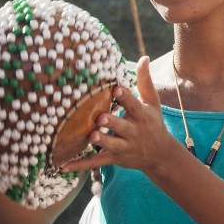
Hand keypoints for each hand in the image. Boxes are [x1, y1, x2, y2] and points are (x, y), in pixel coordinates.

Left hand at [62, 57, 174, 174]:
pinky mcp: (115, 159)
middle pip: (122, 127)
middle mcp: (133, 132)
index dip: (126, 97)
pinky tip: (64, 166)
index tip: (116, 89)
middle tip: (101, 117)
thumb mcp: (152, 102)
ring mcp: (124, 147)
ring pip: (111, 145)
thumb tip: (144, 57)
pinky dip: (81, 165)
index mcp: (142, 116)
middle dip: (112, 123)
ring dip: (101, 141)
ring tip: (91, 136)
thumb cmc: (153, 123)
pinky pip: (96, 162)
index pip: (134, 106)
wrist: (159, 155)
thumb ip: (144, 81)